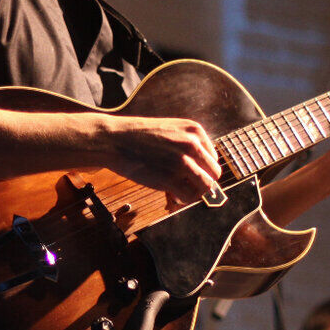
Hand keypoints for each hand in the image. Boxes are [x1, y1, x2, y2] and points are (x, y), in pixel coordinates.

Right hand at [106, 115, 221, 204]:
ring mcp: (182, 162)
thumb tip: (201, 169)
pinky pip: (190, 197)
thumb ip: (187, 143)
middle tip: (186, 185)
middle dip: (201, 182)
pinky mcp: (170, 178)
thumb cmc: (138, 137)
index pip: (212, 157)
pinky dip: (184, 200)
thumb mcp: (169, 129)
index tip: (187, 174)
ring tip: (180, 191)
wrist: (114, 140)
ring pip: (206, 186)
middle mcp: (192, 144)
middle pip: (214, 173)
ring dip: (195, 192)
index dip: (201, 169)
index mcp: (194, 130)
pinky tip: (173, 196)